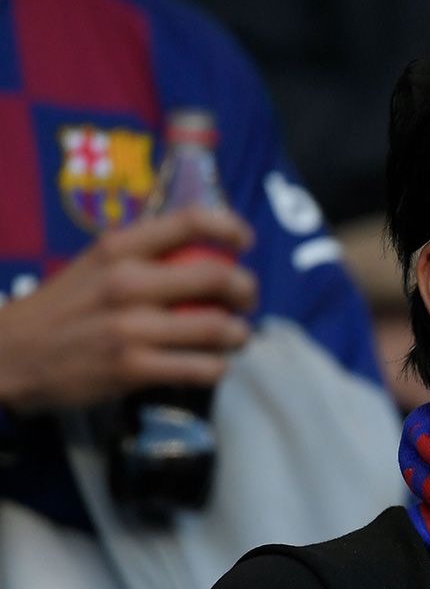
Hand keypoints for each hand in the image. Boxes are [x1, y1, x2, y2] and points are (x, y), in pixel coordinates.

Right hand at [0, 208, 257, 411]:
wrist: (7, 358)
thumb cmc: (62, 310)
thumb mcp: (95, 266)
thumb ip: (144, 257)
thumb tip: (206, 255)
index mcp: (119, 248)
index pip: (191, 220)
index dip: (231, 228)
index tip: (245, 243)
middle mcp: (127, 282)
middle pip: (219, 277)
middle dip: (247, 291)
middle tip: (247, 301)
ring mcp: (131, 327)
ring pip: (219, 327)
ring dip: (239, 334)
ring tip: (235, 337)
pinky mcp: (132, 368)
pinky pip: (203, 368)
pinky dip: (218, 367)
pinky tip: (209, 365)